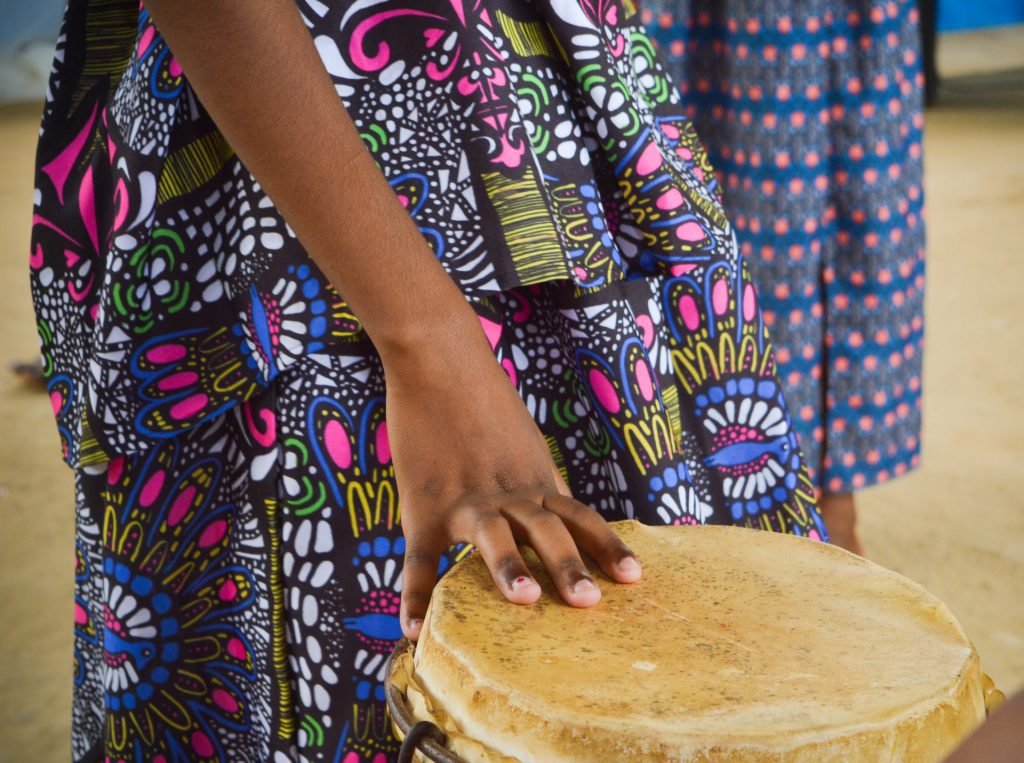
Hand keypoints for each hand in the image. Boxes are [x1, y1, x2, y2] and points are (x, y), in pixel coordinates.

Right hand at [381, 315, 641, 639]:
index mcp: (534, 477)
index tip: (635, 578)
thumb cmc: (480, 397)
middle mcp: (508, 490)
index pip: (577, 515)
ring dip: (510, 567)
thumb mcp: (523, 437)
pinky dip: (415, 594)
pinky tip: (414, 629)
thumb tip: (555, 508)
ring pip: (492, 535)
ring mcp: (465, 498)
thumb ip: (537, 477)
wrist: (438, 358)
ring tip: (526, 599)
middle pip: (547, 527)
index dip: (606, 546)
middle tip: (592, 601)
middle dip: (571, 564)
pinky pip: (420, 558)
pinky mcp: (424, 505)